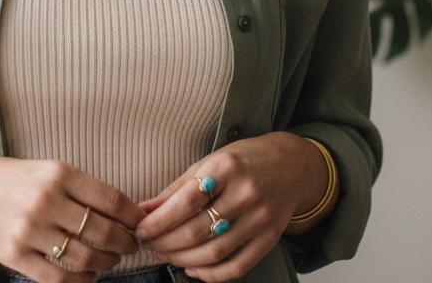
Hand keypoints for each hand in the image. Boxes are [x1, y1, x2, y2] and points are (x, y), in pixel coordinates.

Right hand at [0, 153, 144, 282]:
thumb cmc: (8, 178)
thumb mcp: (44, 169)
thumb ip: (77, 187)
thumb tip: (119, 210)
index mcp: (57, 173)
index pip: (111, 199)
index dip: (132, 216)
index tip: (141, 223)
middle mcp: (45, 200)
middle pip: (103, 231)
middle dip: (125, 243)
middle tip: (132, 246)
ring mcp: (29, 229)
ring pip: (84, 256)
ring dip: (106, 263)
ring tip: (111, 261)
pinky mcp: (14, 254)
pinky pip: (58, 277)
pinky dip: (81, 281)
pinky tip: (89, 276)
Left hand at [132, 133, 334, 281]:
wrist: (291, 165)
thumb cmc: (243, 160)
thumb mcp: (208, 161)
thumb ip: (177, 187)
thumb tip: (145, 209)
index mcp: (225, 168)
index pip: (185, 202)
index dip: (159, 220)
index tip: (140, 229)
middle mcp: (245, 194)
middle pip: (198, 230)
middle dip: (166, 242)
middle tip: (148, 244)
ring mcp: (260, 219)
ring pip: (214, 252)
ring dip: (183, 259)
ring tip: (164, 254)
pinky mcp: (270, 239)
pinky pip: (238, 266)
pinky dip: (212, 274)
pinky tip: (192, 270)